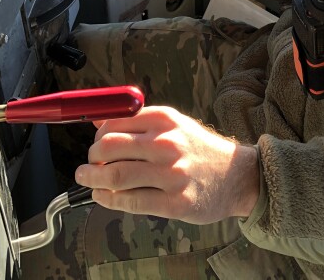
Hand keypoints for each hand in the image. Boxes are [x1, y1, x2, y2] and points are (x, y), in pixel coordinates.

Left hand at [75, 107, 259, 222]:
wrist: (237, 176)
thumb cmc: (199, 149)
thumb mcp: (174, 125)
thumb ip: (139, 122)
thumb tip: (98, 122)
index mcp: (165, 120)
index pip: (116, 122)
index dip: (98, 135)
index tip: (95, 143)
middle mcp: (167, 144)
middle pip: (110, 147)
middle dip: (92, 157)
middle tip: (89, 163)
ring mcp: (171, 174)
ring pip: (116, 175)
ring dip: (92, 179)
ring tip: (86, 179)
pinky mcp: (174, 203)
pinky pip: (130, 201)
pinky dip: (108, 199)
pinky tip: (102, 196)